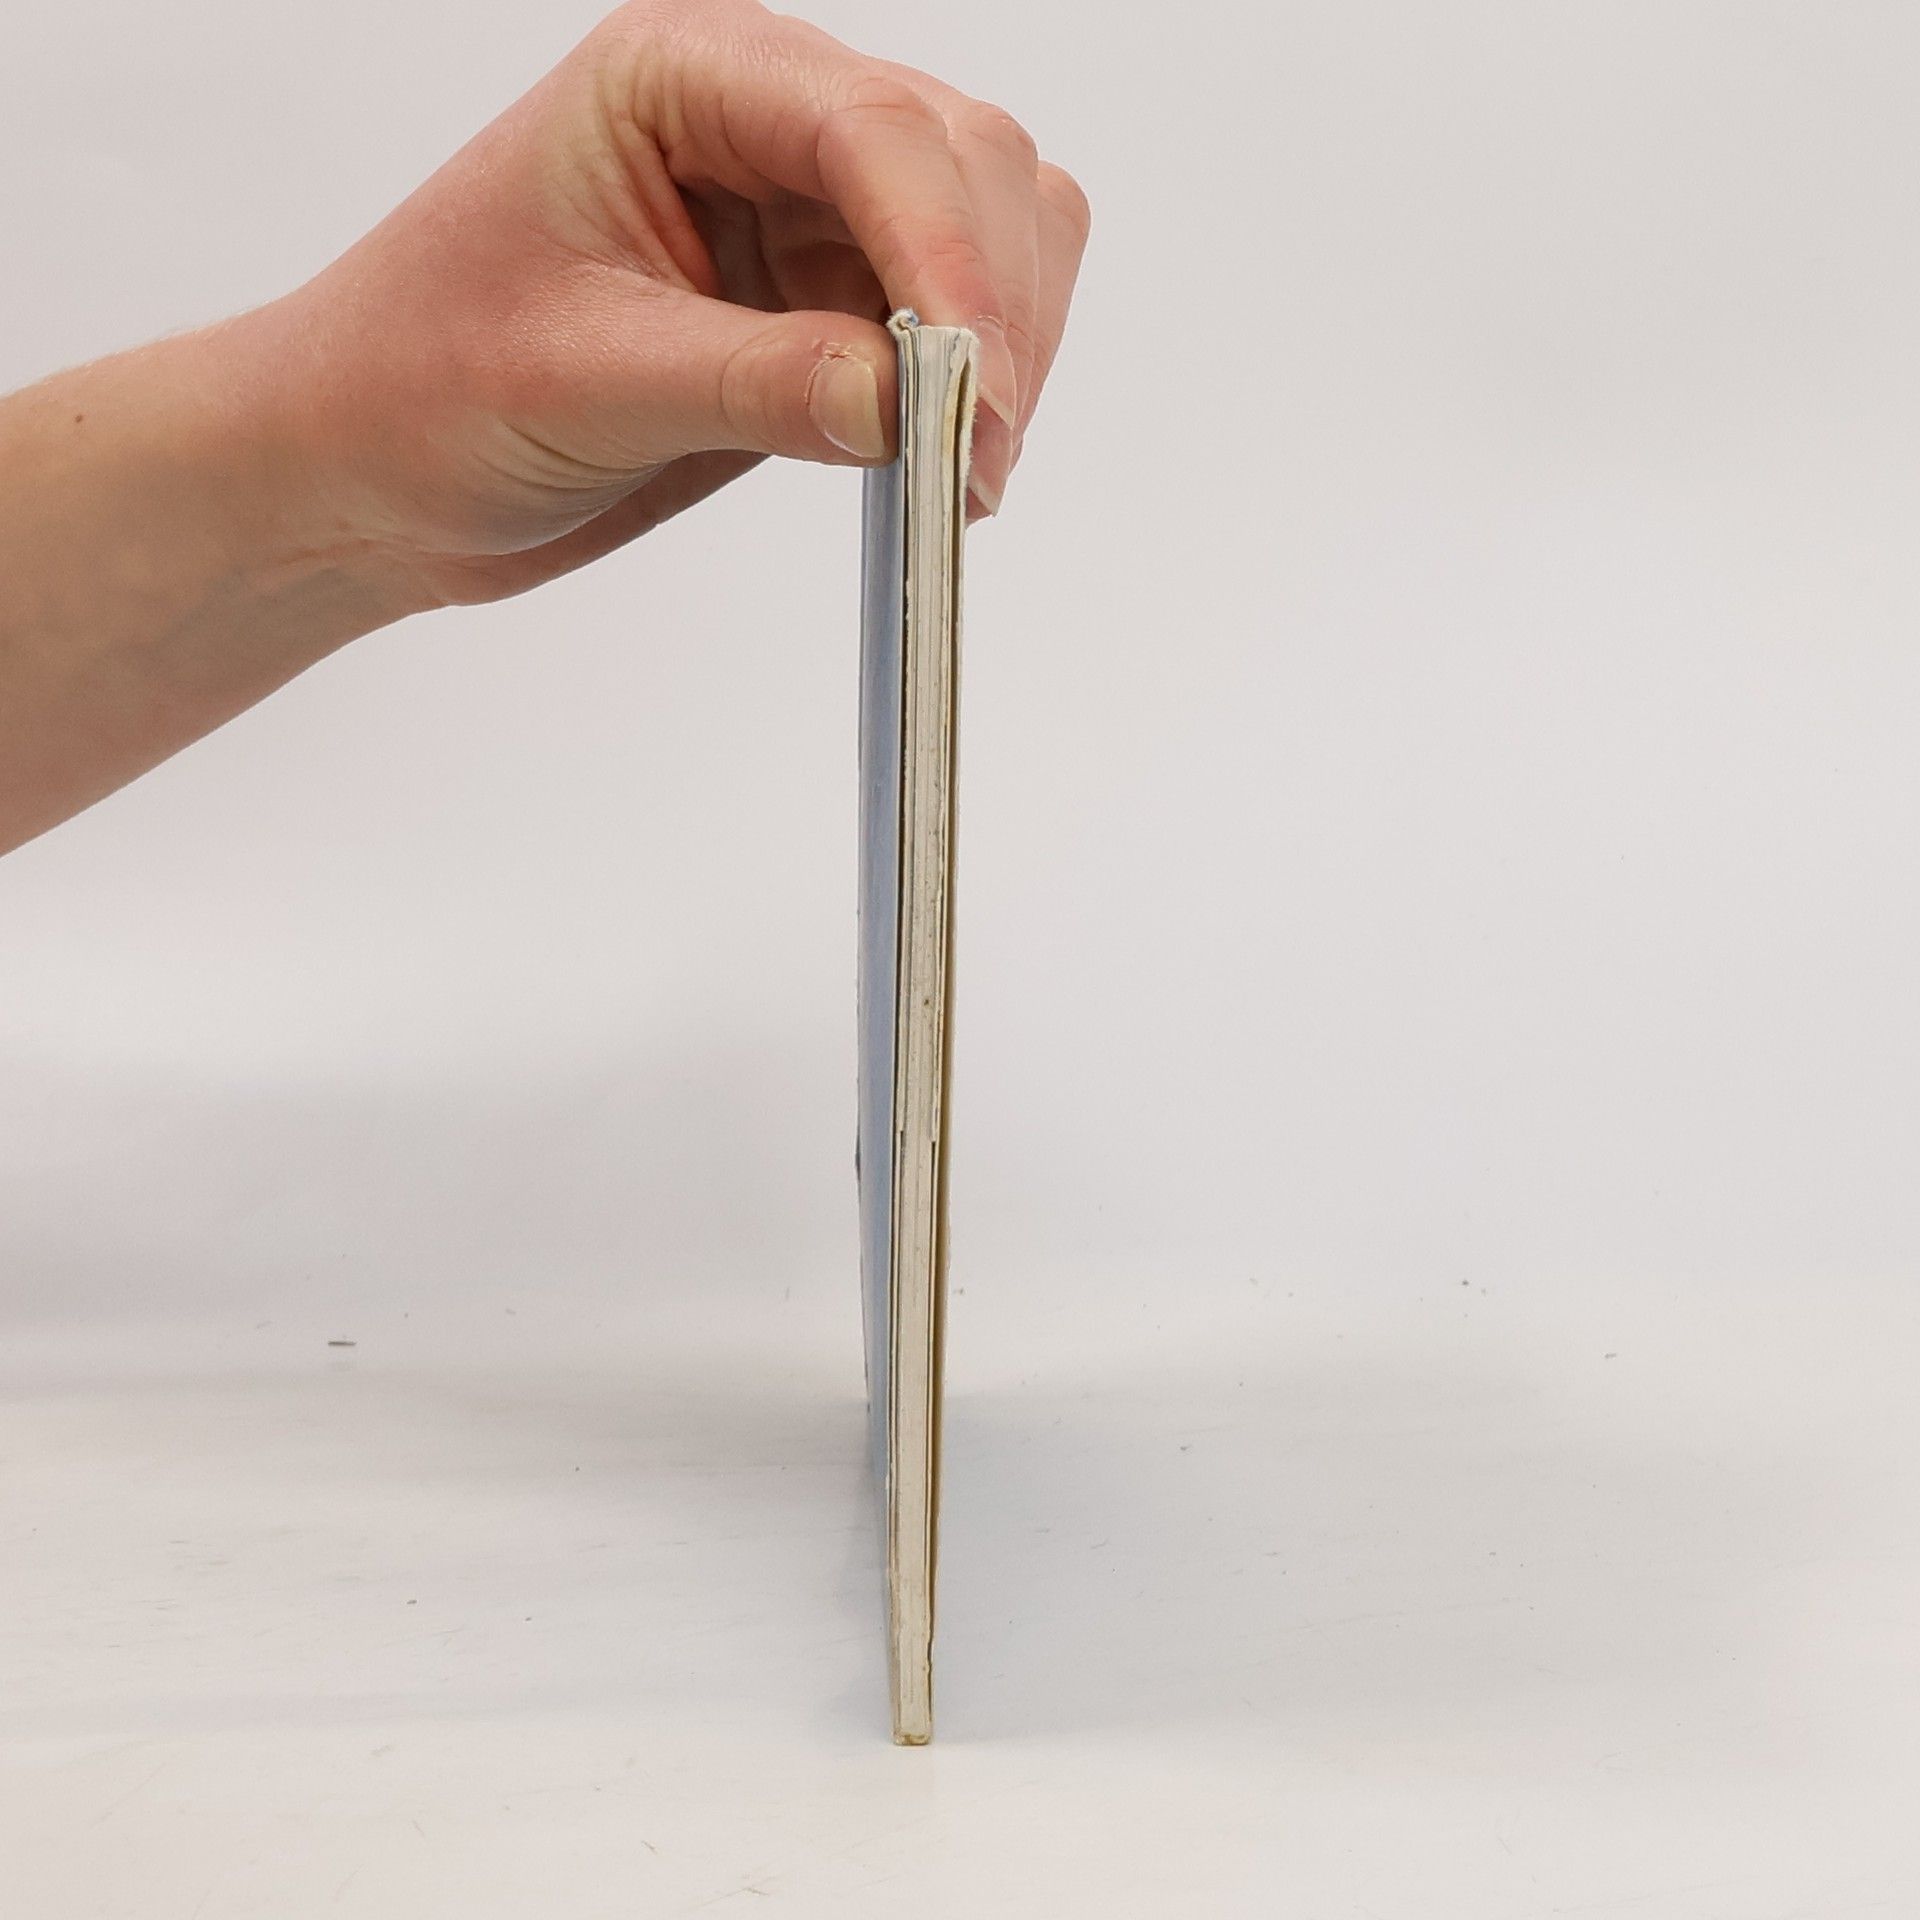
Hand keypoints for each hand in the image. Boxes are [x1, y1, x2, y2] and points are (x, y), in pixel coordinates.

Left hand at [262, 0, 1090, 608]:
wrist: (373, 470)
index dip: (950, 255)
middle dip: (994, 307)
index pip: (872, 129)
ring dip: (1006, 348)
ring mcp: (802, 213)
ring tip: (961, 473)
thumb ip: (752, 383)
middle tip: (977, 458)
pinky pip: (953, 324)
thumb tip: (910, 402)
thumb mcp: (578, 382)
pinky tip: (940, 460)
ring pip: (989, 233)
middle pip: (966, 163)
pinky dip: (974, 390)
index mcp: (681, 78)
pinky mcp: (822, 304)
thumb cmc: (418, 385)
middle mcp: (759, 122)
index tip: (975, 389)